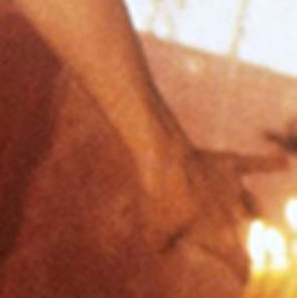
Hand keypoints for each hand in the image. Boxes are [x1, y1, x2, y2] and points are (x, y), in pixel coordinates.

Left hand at [142, 138, 287, 283]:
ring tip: (249, 213)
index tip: (242, 279)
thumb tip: (163, 251)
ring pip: (252, 205)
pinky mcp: (230, 163)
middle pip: (249, 234)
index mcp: (222, 238)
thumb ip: (163, 246)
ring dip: (250, 209)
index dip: (242, 275)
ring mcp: (234, 188)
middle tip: (232, 237)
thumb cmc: (161, 198)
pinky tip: (283, 161)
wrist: (165, 159)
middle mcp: (235, 215)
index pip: (241, 267)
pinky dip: (270, 162)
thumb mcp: (155, 231)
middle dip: (242, 239)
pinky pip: (255, 164)